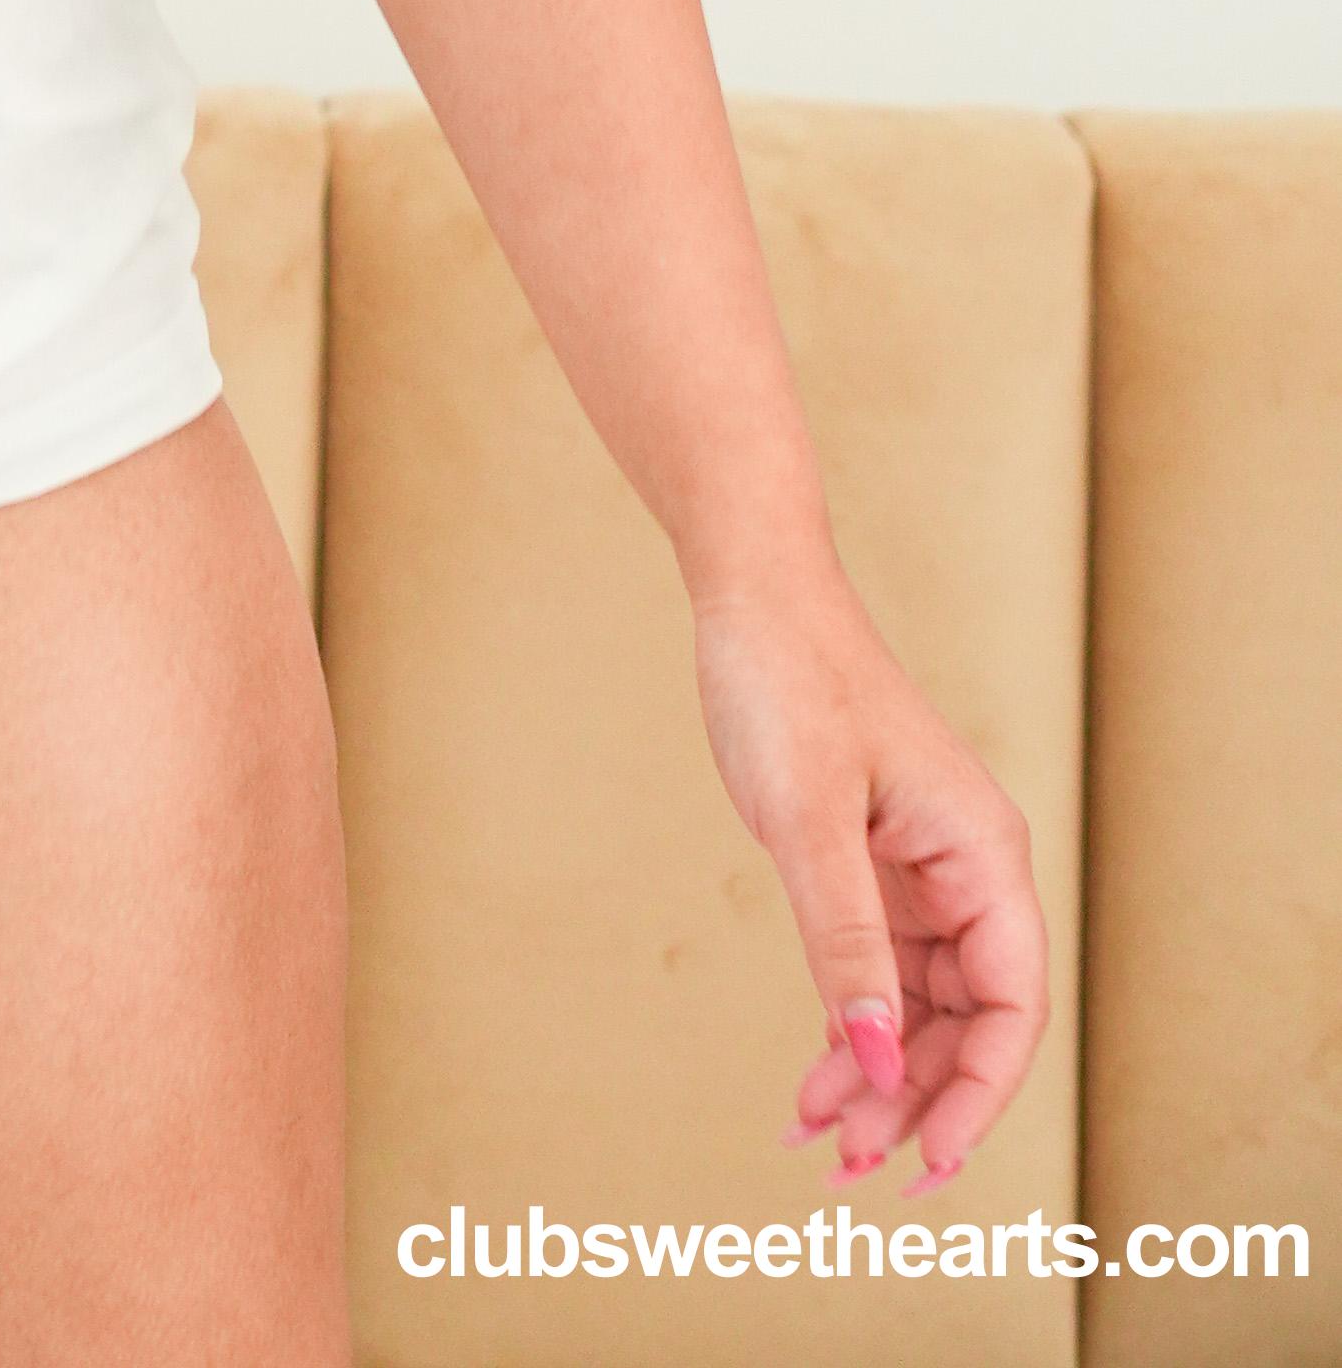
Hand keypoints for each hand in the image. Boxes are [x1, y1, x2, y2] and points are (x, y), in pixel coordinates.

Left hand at [691, 560, 1047, 1192]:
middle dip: (914, 1100)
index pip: (1011, 1006)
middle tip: (846, 1166)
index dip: (980, 1095)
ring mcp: (921, 871)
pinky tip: (812, 1081)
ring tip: (815, 1138)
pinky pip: (879, 972)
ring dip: (876, 1076)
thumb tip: (875, 1064)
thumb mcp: (808, 819)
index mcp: (983, 855)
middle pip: (967, 1022)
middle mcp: (966, 870)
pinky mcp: (873, 868)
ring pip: (921, 1008)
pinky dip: (849, 1028)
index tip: (929, 1162)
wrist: (751, 597)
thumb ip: (845, 943)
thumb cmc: (789, 681)